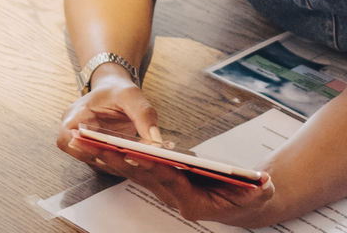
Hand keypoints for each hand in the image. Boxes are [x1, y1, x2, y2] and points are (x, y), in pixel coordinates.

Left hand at [95, 147, 275, 225]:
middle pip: (141, 175)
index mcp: (192, 200)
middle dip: (116, 159)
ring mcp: (164, 189)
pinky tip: (95, 143)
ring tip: (82, 140)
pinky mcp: (161, 181)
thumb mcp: (261, 194)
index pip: (169, 181)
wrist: (244, 206)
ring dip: (107, 156)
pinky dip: (115, 155)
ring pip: (132, 172)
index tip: (134, 155)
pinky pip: (134, 168)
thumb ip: (261, 190)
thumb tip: (264, 182)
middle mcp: (173, 197)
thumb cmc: (251, 198)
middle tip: (92, 144)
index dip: (152, 168)